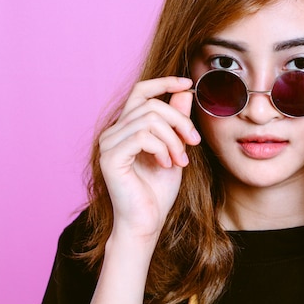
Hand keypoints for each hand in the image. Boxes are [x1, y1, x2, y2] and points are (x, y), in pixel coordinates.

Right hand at [98, 77, 200, 241]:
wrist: (147, 221)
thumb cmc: (159, 190)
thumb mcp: (175, 148)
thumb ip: (176, 121)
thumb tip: (184, 92)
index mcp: (128, 127)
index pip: (141, 91)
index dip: (164, 82)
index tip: (188, 84)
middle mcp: (114, 131)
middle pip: (151, 104)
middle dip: (179, 120)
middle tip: (194, 142)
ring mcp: (109, 143)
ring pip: (149, 119)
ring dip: (173, 139)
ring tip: (181, 161)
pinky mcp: (110, 157)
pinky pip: (143, 136)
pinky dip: (162, 148)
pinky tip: (167, 164)